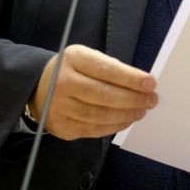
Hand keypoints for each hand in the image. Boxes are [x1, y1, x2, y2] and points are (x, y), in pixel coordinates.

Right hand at [28, 44, 156, 140]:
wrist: (38, 86)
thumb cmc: (73, 70)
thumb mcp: (87, 58)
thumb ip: (110, 69)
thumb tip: (141, 84)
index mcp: (73, 59)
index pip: (106, 70)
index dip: (130, 78)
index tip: (150, 83)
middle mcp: (63, 83)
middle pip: (104, 95)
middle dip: (133, 99)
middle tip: (151, 100)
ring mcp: (60, 108)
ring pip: (99, 116)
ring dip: (126, 115)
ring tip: (141, 111)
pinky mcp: (61, 127)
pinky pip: (93, 130)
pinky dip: (114, 126)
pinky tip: (126, 120)